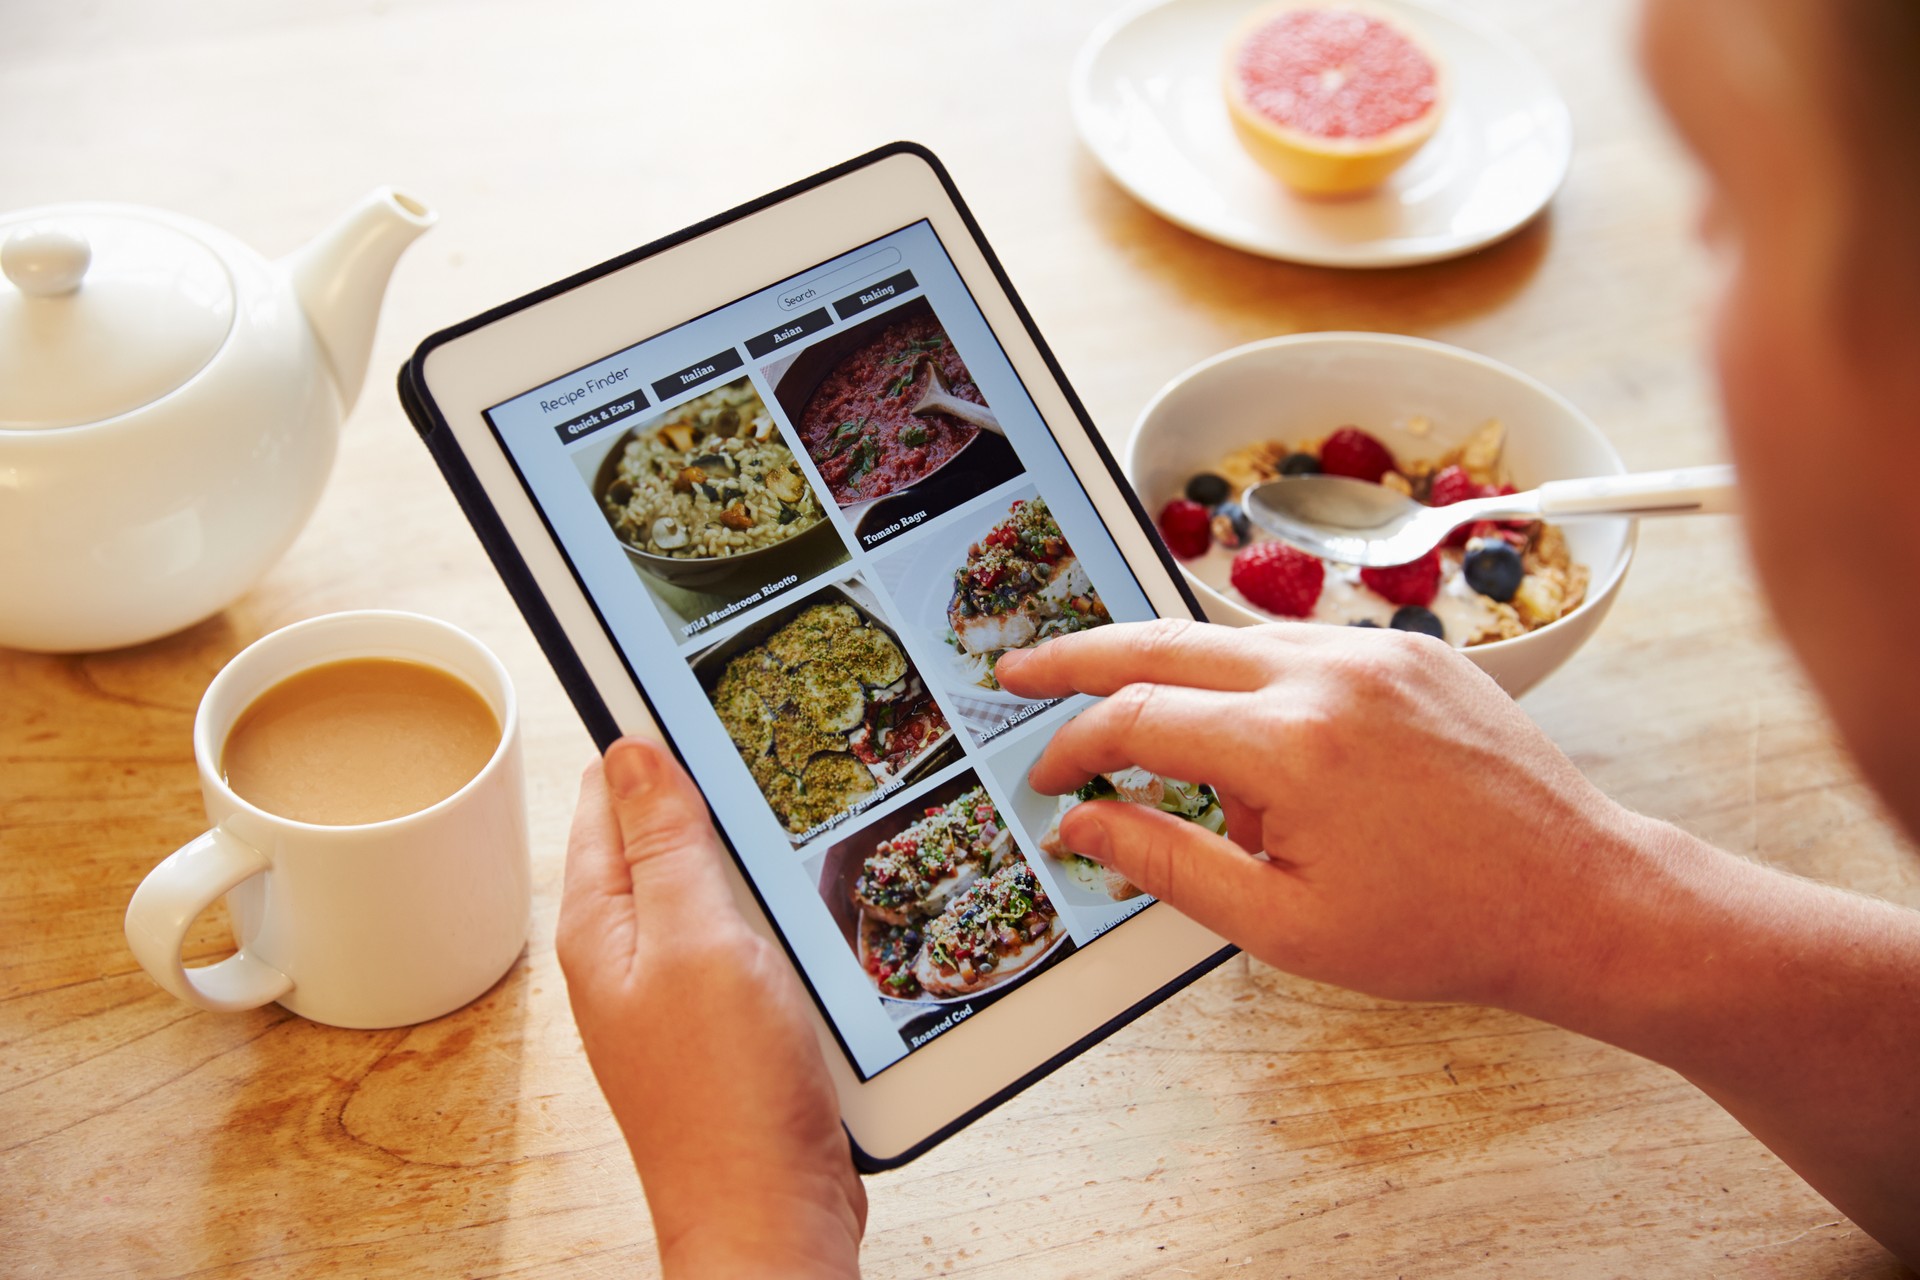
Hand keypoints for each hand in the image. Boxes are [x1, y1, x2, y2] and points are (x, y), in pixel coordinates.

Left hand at [557, 736, 865, 1279]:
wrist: (771, 1216)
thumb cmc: (728, 1095)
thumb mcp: (698, 942)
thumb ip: (665, 844)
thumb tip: (629, 749)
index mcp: (602, 924)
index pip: (606, 796)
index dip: (649, 739)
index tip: (700, 689)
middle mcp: (629, 952)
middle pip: (659, 835)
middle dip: (705, 791)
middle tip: (767, 745)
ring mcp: (677, 989)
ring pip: (708, 885)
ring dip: (746, 852)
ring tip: (797, 809)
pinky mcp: (726, 1021)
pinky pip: (742, 936)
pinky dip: (773, 907)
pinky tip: (812, 897)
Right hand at [995, 619, 1661, 1014]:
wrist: (1577, 897)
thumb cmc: (1441, 927)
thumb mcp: (1282, 925)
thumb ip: (1166, 864)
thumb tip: (1083, 825)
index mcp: (1291, 745)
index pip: (1138, 718)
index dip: (1075, 747)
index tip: (1050, 780)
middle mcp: (1328, 674)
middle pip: (1162, 640)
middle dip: (1078, 657)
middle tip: (1020, 669)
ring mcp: (1374, 651)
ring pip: (1227, 636)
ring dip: (1173, 677)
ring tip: (1156, 746)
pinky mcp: (1408, 651)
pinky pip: (1297, 648)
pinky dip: (1253, 684)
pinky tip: (1265, 756)